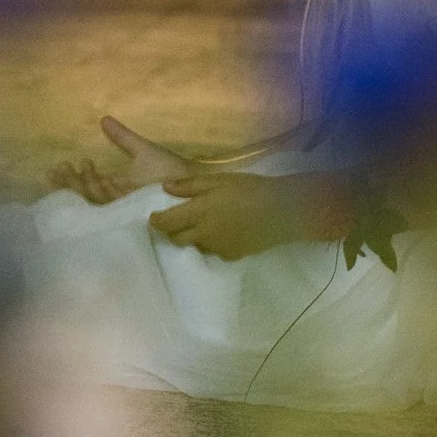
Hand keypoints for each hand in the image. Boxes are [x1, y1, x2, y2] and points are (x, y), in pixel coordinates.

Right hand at [48, 116, 190, 203]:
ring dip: (81, 185)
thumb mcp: (141, 150)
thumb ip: (122, 137)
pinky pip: (108, 207)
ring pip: (95, 200)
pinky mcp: (131, 214)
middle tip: (60, 168)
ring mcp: (124, 207)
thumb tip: (104, 118)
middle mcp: (118, 198)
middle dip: (72, 182)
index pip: (91, 183)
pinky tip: (93, 179)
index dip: (75, 176)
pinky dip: (97, 194)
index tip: (64, 163)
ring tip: (77, 167)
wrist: (193, 187)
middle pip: (88, 193)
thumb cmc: (170, 170)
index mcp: (119, 186)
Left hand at [149, 171, 348, 260]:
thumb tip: (166, 188)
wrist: (282, 211)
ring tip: (198, 226)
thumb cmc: (249, 189)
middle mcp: (204, 234)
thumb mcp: (218, 180)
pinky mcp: (233, 256)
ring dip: (191, 238)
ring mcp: (218, 248)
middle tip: (172, 222)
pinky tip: (220, 233)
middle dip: (170, 232)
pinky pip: (213, 252)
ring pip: (194, 247)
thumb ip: (190, 186)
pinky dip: (211, 244)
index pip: (166, 223)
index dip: (155, 222)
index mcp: (198, 212)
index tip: (153, 217)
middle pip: (176, 239)